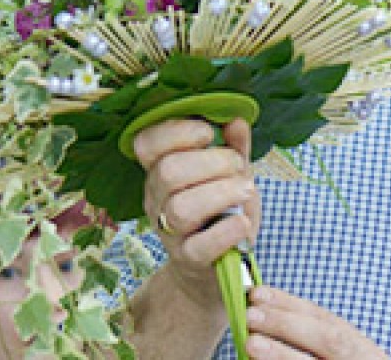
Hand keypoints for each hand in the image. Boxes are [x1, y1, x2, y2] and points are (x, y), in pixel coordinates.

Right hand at [134, 118, 260, 310]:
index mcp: (160, 172)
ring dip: (220, 193)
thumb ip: (233, 147)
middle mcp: (157, 201)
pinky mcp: (189, 261)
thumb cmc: (222, 214)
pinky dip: (226, 231)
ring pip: (181, 208)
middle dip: (211, 162)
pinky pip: (200, 246)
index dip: (177, 131)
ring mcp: (170, 232)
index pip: (146, 144)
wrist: (217, 270)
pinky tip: (243, 222)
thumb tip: (236, 121)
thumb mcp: (230, 174)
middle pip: (168, 173)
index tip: (208, 134)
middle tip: (236, 167)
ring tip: (244, 191)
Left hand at [245, 286, 386, 359]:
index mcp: (364, 354)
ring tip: (252, 343)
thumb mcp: (341, 359)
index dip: (292, 305)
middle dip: (289, 325)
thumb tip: (265, 319)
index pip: (327, 322)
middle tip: (252, 315)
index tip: (259, 293)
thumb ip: (313, 345)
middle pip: (331, 341)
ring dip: (283, 355)